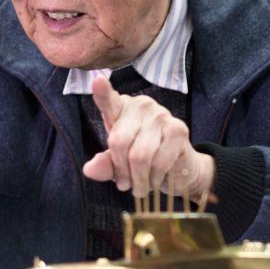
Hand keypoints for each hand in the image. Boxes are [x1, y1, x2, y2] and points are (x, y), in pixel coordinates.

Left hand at [83, 76, 214, 201]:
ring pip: (139, 156)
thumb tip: (90, 169)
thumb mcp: (118, 164)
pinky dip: (155, 179)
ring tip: (140, 187)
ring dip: (138, 179)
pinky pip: (159, 162)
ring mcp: (161, 114)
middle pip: (120, 142)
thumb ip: (104, 165)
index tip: (97, 81)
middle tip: (125, 185)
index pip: (108, 100)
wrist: (179, 169)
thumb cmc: (143, 161)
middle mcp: (141, 105)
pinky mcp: (178, 129)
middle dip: (122, 171)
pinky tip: (155, 180)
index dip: (102, 92)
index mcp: (121, 108)